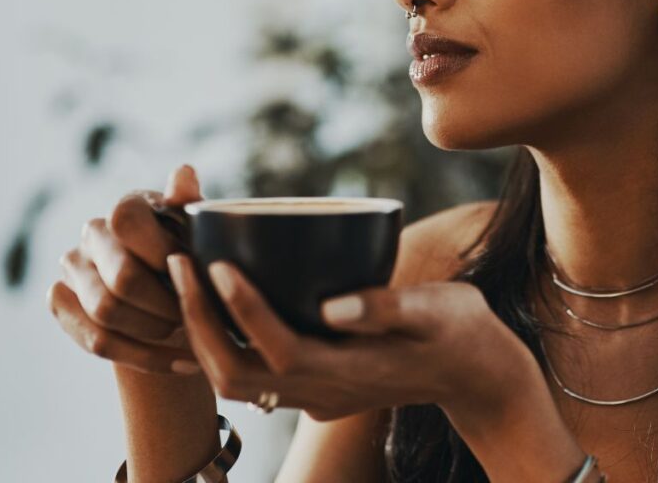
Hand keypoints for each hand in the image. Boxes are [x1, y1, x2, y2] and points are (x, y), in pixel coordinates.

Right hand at [47, 164, 205, 374]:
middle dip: (165, 305)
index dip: (165, 256)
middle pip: (121, 279)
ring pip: (107, 313)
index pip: (128, 225)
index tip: (197, 276)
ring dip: (155, 332)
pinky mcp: (61, 302)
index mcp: (127, 207)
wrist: (173, 296)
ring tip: (187, 335)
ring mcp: (72, 268)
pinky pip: (98, 341)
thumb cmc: (194, 256)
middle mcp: (93, 233)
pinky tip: (181, 362)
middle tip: (194, 315)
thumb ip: (191, 205)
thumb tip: (184, 173)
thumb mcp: (203, 232)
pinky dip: (144, 357)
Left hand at [166, 253, 528, 421]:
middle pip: (236, 373)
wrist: (477, 375)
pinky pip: (251, 374)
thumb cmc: (462, 333)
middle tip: (180, 262)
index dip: (241, 309)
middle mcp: (323, 391)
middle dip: (198, 321)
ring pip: (236, 380)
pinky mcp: (316, 385)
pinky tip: (207, 308)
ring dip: (201, 333)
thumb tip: (332, 305)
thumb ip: (387, 309)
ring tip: (184, 276)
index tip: (215, 262)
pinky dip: (220, 343)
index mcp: (350, 372)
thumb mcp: (438, 311)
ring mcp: (316, 395)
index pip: (278, 347)